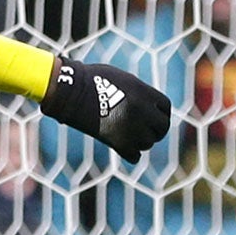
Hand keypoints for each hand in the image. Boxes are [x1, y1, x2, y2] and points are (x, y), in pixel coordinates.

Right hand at [41, 58, 171, 162]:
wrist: (69, 91)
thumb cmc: (92, 79)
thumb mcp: (123, 79)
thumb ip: (140, 92)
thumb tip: (150, 105)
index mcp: (144, 92)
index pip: (165, 107)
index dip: (160, 112)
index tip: (154, 115)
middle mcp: (142, 111)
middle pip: (162, 127)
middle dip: (155, 129)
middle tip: (146, 130)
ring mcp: (131, 128)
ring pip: (148, 142)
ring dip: (141, 141)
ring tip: (130, 135)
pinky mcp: (117, 143)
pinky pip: (134, 155)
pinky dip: (131, 153)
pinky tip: (125, 148)